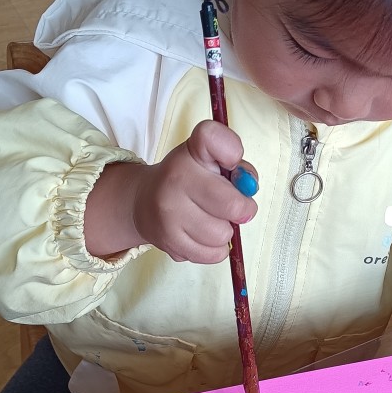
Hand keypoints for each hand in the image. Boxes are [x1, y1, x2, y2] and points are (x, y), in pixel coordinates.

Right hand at [84, 121, 256, 261]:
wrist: (142, 201)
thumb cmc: (188, 178)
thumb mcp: (211, 161)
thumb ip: (238, 168)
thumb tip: (249, 189)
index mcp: (191, 151)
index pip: (212, 138)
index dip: (232, 151)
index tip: (232, 163)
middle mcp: (176, 178)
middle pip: (233, 205)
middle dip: (242, 209)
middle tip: (232, 206)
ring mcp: (169, 212)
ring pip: (223, 234)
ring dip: (225, 231)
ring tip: (211, 220)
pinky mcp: (169, 241)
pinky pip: (213, 255)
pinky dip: (214, 249)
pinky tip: (202, 235)